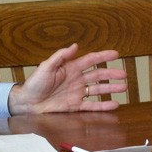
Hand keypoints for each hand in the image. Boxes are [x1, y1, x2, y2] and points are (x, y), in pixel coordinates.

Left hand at [8, 44, 128, 114]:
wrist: (27, 102)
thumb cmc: (34, 83)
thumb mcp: (46, 67)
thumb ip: (60, 56)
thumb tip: (75, 45)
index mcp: (70, 68)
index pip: (90, 60)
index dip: (103, 56)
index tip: (116, 54)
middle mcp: (76, 80)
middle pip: (98, 75)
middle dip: (111, 74)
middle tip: (124, 74)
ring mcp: (76, 93)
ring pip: (98, 90)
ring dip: (111, 88)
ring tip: (124, 87)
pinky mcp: (74, 105)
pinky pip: (92, 106)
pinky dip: (103, 105)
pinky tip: (114, 104)